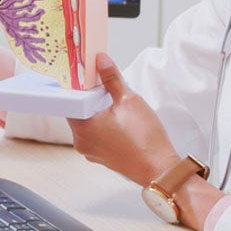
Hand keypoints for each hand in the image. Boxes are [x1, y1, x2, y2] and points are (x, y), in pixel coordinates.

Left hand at [66, 54, 179, 185]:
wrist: (160, 169)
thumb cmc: (144, 138)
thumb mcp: (129, 99)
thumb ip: (112, 78)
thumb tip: (101, 60)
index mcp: (81, 128)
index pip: (69, 101)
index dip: (77, 87)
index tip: (85, 77)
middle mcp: (81, 142)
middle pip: (79, 113)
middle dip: (90, 99)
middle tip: (103, 86)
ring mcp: (91, 152)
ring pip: (88, 124)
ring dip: (98, 112)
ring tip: (114, 103)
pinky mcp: (102, 158)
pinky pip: (97, 136)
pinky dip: (104, 126)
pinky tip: (119, 120)